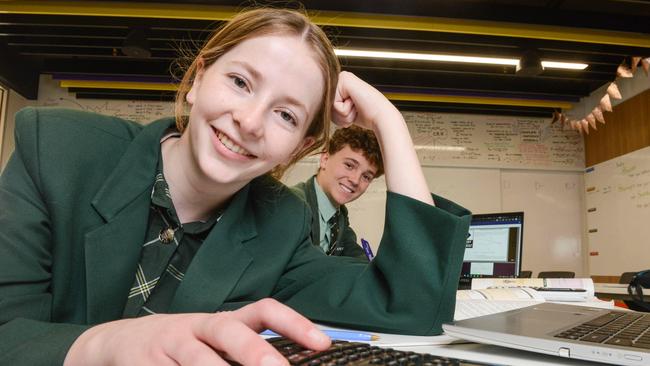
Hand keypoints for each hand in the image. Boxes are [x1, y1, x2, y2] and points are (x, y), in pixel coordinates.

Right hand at [64, 298, 329, 365]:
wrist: (117, 343)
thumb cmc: (180, 346)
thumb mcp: (212, 340)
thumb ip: (241, 350)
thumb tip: (284, 363)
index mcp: (222, 321)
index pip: (263, 311)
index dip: (294, 323)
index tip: (323, 343)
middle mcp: (199, 328)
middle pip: (230, 331)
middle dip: (256, 352)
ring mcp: (171, 345)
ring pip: (199, 359)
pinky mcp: (146, 365)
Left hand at [331, 71, 399, 130]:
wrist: (381, 117)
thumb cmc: (366, 116)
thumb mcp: (344, 112)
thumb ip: (332, 109)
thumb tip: (320, 110)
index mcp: (339, 85)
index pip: (326, 106)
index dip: (339, 116)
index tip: (353, 111)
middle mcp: (340, 78)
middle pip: (326, 105)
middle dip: (339, 116)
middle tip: (355, 110)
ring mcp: (342, 77)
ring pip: (329, 105)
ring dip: (343, 114)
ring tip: (356, 107)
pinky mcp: (344, 79)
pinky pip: (334, 104)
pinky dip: (345, 110)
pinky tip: (356, 104)